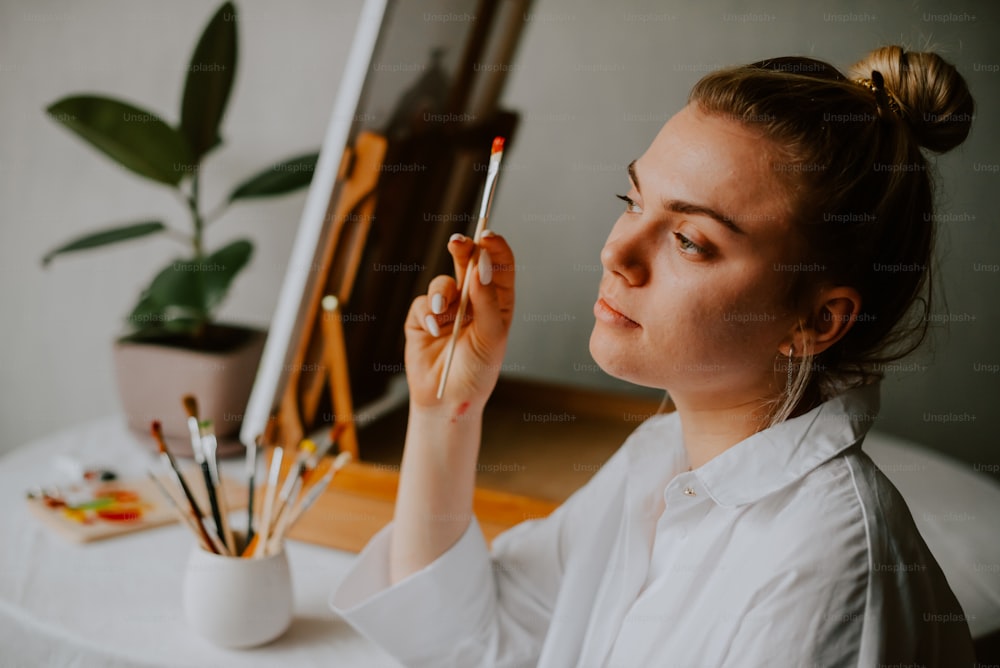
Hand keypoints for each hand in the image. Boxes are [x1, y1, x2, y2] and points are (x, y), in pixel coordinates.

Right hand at [404, 231, 514, 410]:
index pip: (499, 266)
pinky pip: (422, 303)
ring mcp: (447, 308)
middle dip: (464, 249)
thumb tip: (480, 265)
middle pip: (470, 262)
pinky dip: (427, 314)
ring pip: (443, 282)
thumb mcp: (491, 336)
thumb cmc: (477, 371)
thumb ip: (486, 301)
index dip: (494, 247)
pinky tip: (433, 331)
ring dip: (442, 292)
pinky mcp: (422, 318)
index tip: (487, 236)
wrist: (447, 400)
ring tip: (442, 311)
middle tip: (459, 242)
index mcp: (498, 302)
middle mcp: (473, 301)